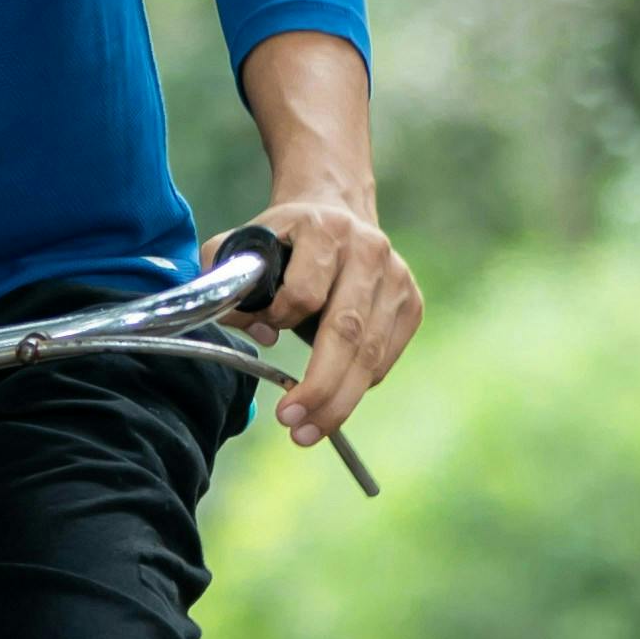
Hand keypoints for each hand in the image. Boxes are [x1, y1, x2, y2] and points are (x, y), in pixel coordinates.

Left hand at [238, 191, 420, 446]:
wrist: (336, 208)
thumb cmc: (285, 240)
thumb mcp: (245, 244)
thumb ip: (228, 282)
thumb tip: (256, 332)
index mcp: (323, 230)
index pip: (305, 292)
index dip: (280, 322)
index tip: (263, 336)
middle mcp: (368, 251)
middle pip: (347, 332)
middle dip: (319, 387)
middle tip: (293, 425)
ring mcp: (396, 278)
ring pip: (371, 353)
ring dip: (340, 401)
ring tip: (309, 430)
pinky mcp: (412, 302)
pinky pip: (385, 359)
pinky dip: (359, 384)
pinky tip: (335, 399)